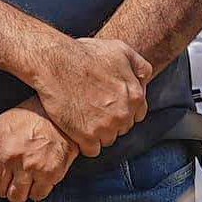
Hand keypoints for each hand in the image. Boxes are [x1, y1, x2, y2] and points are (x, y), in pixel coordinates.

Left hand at [0, 103, 75, 201]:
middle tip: (13, 171)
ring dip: (19, 190)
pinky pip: (37, 196)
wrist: (62, 114)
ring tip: (25, 175)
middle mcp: (9, 157)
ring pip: (15, 197)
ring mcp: (30, 167)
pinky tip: (39, 176)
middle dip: (3, 182)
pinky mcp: (49, 173)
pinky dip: (38, 190)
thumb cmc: (30, 117)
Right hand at [30, 35, 150, 154]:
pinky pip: (92, 150)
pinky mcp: (85, 136)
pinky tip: (77, 131)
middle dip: (112, 122)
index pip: (137, 115)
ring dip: (99, 134)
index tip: (109, 106)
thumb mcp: (122, 51)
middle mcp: (123, 114)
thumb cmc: (87, 54)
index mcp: (134, 96)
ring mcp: (105, 127)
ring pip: (108, 140)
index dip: (123, 110)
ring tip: (85, 120)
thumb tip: (146, 80)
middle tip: (95, 111)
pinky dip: (85, 143)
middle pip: (122, 128)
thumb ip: (140, 66)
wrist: (56, 63)